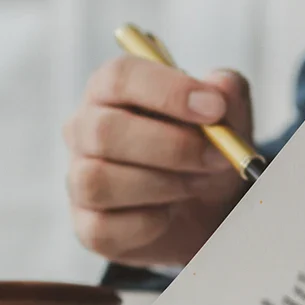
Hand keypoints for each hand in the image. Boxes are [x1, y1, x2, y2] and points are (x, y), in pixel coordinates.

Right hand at [63, 56, 252, 267]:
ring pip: (98, 180)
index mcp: (111, 89)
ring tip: (197, 184)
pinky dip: (148, 223)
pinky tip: (169, 213)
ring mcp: (78, 178)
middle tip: (218, 157)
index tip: (214, 109)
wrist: (206, 210)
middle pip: (104, 130)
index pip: (120, 77)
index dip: (168, 91)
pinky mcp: (86, 226)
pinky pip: (105, 227)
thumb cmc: (204, 149)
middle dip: (171, 147)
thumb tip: (219, 90)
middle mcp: (84, 129)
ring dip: (162, 185)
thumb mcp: (226, 119)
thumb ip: (226, 95)